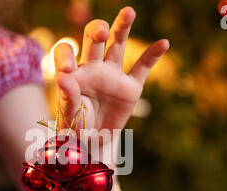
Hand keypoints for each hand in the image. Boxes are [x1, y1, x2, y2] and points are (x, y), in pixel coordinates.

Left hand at [53, 6, 168, 133]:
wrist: (93, 141)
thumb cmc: (75, 127)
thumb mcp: (68, 116)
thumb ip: (67, 97)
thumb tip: (64, 78)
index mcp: (73, 72)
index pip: (65, 51)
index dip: (65, 55)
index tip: (67, 70)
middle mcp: (92, 67)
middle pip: (93, 38)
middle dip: (96, 30)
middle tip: (100, 33)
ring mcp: (112, 75)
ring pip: (117, 44)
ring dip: (121, 27)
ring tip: (128, 12)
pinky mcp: (130, 87)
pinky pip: (142, 68)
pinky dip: (152, 55)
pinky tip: (163, 43)